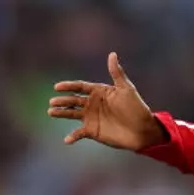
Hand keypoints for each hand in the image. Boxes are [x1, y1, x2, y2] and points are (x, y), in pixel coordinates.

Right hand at [49, 52, 167, 150]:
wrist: (142, 130)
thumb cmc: (136, 107)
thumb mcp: (126, 89)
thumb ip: (116, 72)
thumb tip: (112, 54)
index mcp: (99, 92)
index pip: (80, 87)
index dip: (68, 86)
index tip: (57, 87)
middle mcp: (92, 104)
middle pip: (73, 100)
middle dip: (62, 101)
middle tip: (52, 102)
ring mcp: (91, 117)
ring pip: (72, 114)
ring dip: (61, 113)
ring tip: (51, 112)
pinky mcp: (93, 131)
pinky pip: (79, 133)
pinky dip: (72, 136)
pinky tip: (66, 140)